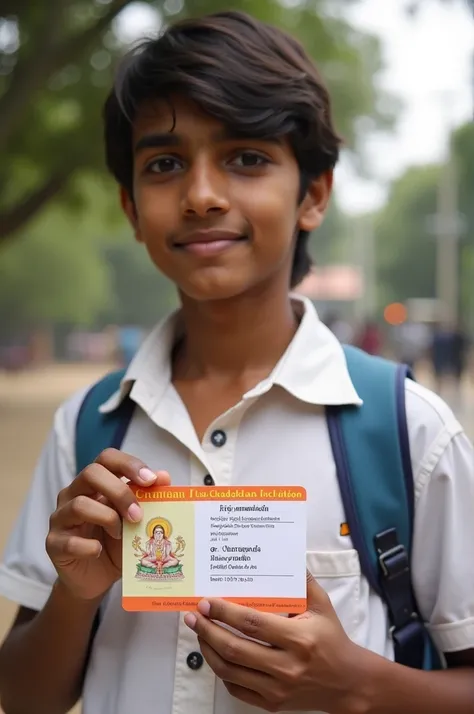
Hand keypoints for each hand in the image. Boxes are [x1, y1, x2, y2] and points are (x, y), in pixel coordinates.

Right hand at [46, 448, 170, 600]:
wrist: (95, 578)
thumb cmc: (115, 543)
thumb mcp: (136, 520)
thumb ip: (149, 498)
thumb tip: (165, 476)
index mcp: (94, 483)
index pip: (107, 458)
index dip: (129, 464)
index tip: (151, 480)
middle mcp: (73, 494)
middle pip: (91, 473)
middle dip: (119, 492)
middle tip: (138, 515)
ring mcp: (61, 517)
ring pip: (80, 504)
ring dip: (107, 519)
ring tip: (120, 535)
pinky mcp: (53, 543)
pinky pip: (69, 541)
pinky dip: (89, 547)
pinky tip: (98, 552)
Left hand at [184, 572, 365, 712]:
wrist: (348, 683)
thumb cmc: (333, 640)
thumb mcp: (323, 605)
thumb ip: (303, 580)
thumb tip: (286, 555)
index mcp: (298, 639)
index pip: (252, 624)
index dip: (225, 613)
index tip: (206, 603)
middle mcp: (286, 666)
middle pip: (234, 649)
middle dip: (207, 630)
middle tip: (193, 616)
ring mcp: (277, 689)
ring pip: (230, 671)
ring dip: (208, 650)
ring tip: (199, 632)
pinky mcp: (272, 704)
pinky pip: (236, 689)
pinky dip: (221, 671)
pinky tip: (215, 654)